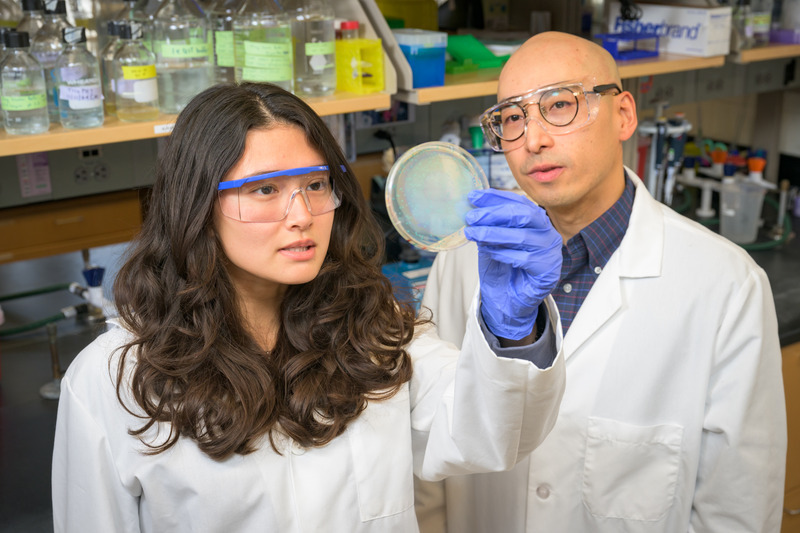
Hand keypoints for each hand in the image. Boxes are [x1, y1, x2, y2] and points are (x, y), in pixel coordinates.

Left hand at [464, 189, 561, 339]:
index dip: (495, 198)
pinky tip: (488, 252)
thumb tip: (471, 204)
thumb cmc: (502, 268)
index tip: (473, 196)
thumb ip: (488, 224)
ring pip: (522, 236)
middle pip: (523, 215)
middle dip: (494, 214)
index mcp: (536, 221)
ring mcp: (550, 252)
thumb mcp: (492, 241)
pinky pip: (524, 258)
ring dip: (493, 234)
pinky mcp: (548, 271)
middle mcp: (547, 233)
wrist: (508, 300)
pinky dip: (503, 254)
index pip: (518, 202)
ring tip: (473, 234)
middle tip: (471, 217)